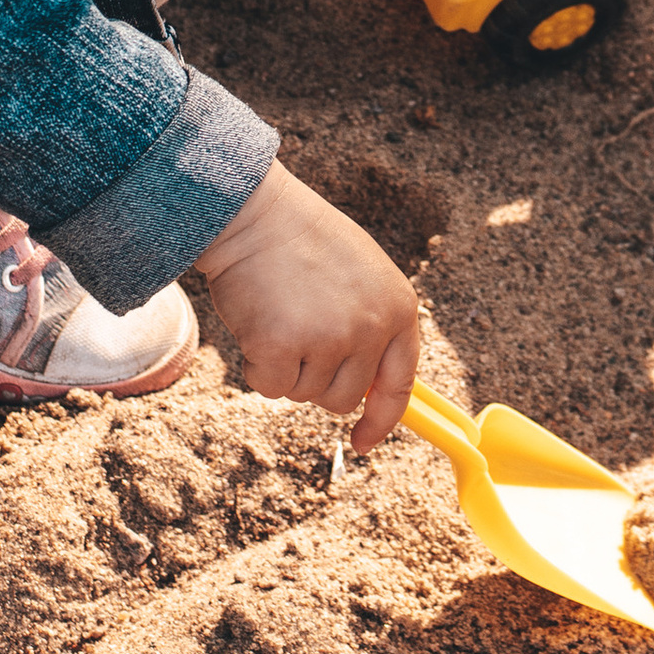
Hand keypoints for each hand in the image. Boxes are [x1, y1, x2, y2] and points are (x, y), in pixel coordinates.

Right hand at [193, 162, 422, 450]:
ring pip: (303, 392)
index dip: (381, 420)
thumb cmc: (302, 241)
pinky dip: (255, 365)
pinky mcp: (282, 348)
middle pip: (342, 398)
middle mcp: (371, 328)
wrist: (253, 212)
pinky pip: (268, 386)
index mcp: (399, 309)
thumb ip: (373, 327)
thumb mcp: (362, 276)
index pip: (399, 386)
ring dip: (284, 365)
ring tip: (278, 312)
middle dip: (315, 377)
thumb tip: (368, 394)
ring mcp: (328, 339)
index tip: (364, 442)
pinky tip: (256, 322)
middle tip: (296, 330)